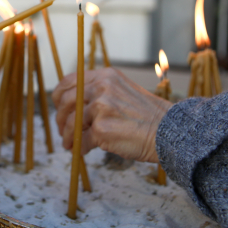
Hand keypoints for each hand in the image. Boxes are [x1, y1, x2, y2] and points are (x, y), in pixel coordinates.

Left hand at [52, 68, 171, 162]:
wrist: (168, 131)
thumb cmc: (147, 116)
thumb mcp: (122, 92)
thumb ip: (99, 93)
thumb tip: (72, 107)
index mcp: (105, 76)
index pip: (70, 80)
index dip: (59, 95)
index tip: (59, 108)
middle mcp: (101, 87)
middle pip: (65, 101)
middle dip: (61, 118)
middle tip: (63, 130)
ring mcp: (101, 106)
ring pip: (71, 122)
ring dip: (68, 135)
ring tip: (69, 143)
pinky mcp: (101, 128)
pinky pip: (82, 140)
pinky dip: (80, 147)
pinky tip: (83, 151)